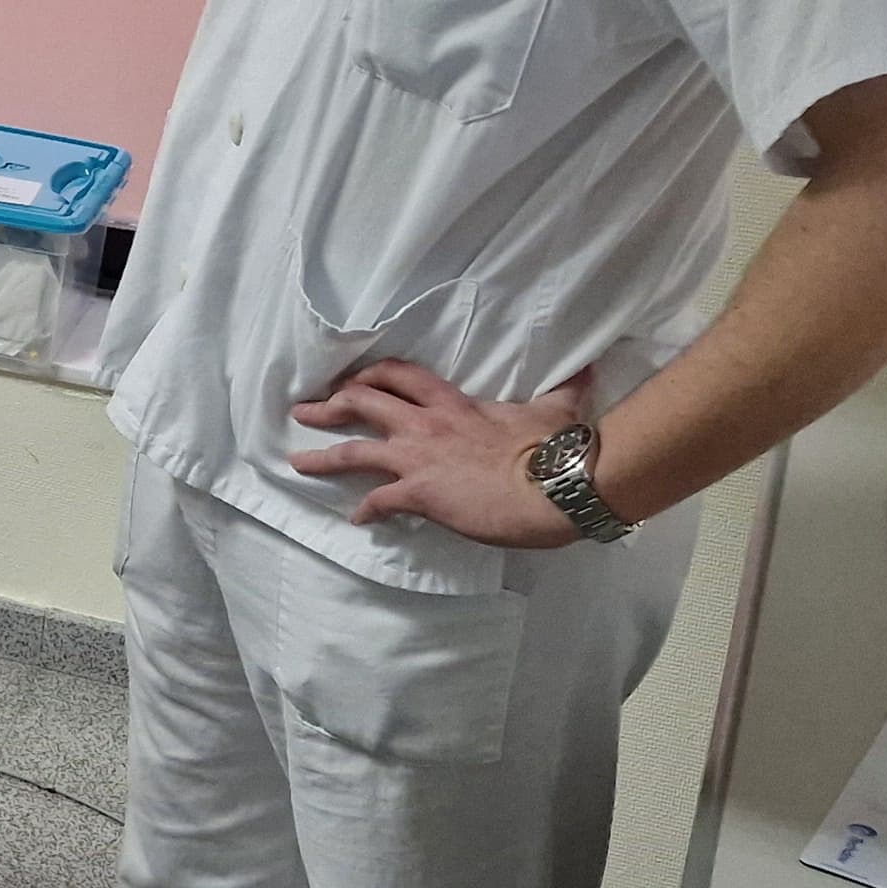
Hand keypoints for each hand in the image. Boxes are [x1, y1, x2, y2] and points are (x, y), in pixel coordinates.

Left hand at [292, 362, 594, 547]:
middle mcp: (427, 425)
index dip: (372, 375)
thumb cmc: (559, 449)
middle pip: (362, 402)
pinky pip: (379, 501)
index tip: (353, 380)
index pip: (401, 375)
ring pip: (354, 452)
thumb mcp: (559, 409)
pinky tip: (357, 519)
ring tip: (297, 461)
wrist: (558, 485)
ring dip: (322, 456)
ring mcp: (419, 459)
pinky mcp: (420, 494)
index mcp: (455, 403)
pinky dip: (365, 510)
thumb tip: (588, 368)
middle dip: (329, 405)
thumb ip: (566, 389)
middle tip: (305, 411)